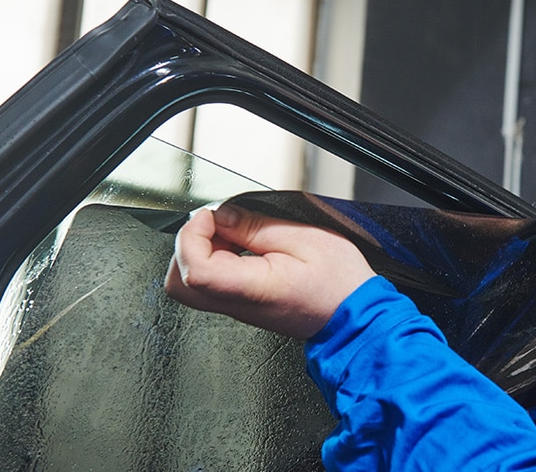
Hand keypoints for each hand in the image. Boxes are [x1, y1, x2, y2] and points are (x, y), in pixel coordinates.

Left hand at [164, 203, 375, 338]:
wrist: (355, 318)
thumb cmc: (340, 284)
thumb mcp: (304, 238)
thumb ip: (255, 226)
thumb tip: (221, 217)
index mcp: (253, 289)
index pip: (195, 271)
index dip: (192, 237)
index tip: (210, 216)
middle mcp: (238, 305)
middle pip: (180, 282)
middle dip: (190, 243)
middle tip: (218, 224)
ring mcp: (237, 308)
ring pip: (191, 282)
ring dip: (203, 249)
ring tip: (235, 234)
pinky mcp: (241, 304)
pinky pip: (211, 282)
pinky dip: (216, 258)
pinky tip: (242, 246)